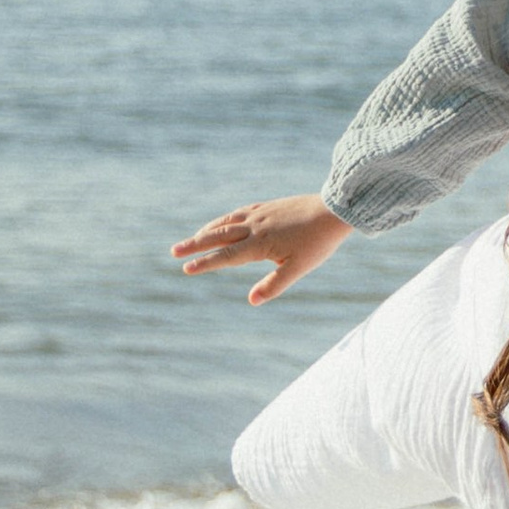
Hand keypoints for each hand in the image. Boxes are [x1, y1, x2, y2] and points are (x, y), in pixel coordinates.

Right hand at [172, 194, 350, 305]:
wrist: (334, 210)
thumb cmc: (318, 242)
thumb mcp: (298, 268)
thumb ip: (274, 285)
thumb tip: (252, 302)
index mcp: (260, 244)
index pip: (226, 255)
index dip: (206, 263)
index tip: (186, 269)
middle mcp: (255, 226)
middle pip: (218, 236)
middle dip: (195, 244)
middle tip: (173, 251)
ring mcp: (260, 214)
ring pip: (227, 222)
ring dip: (207, 230)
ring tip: (193, 239)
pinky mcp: (268, 206)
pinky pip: (239, 212)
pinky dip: (225, 218)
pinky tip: (223, 222)